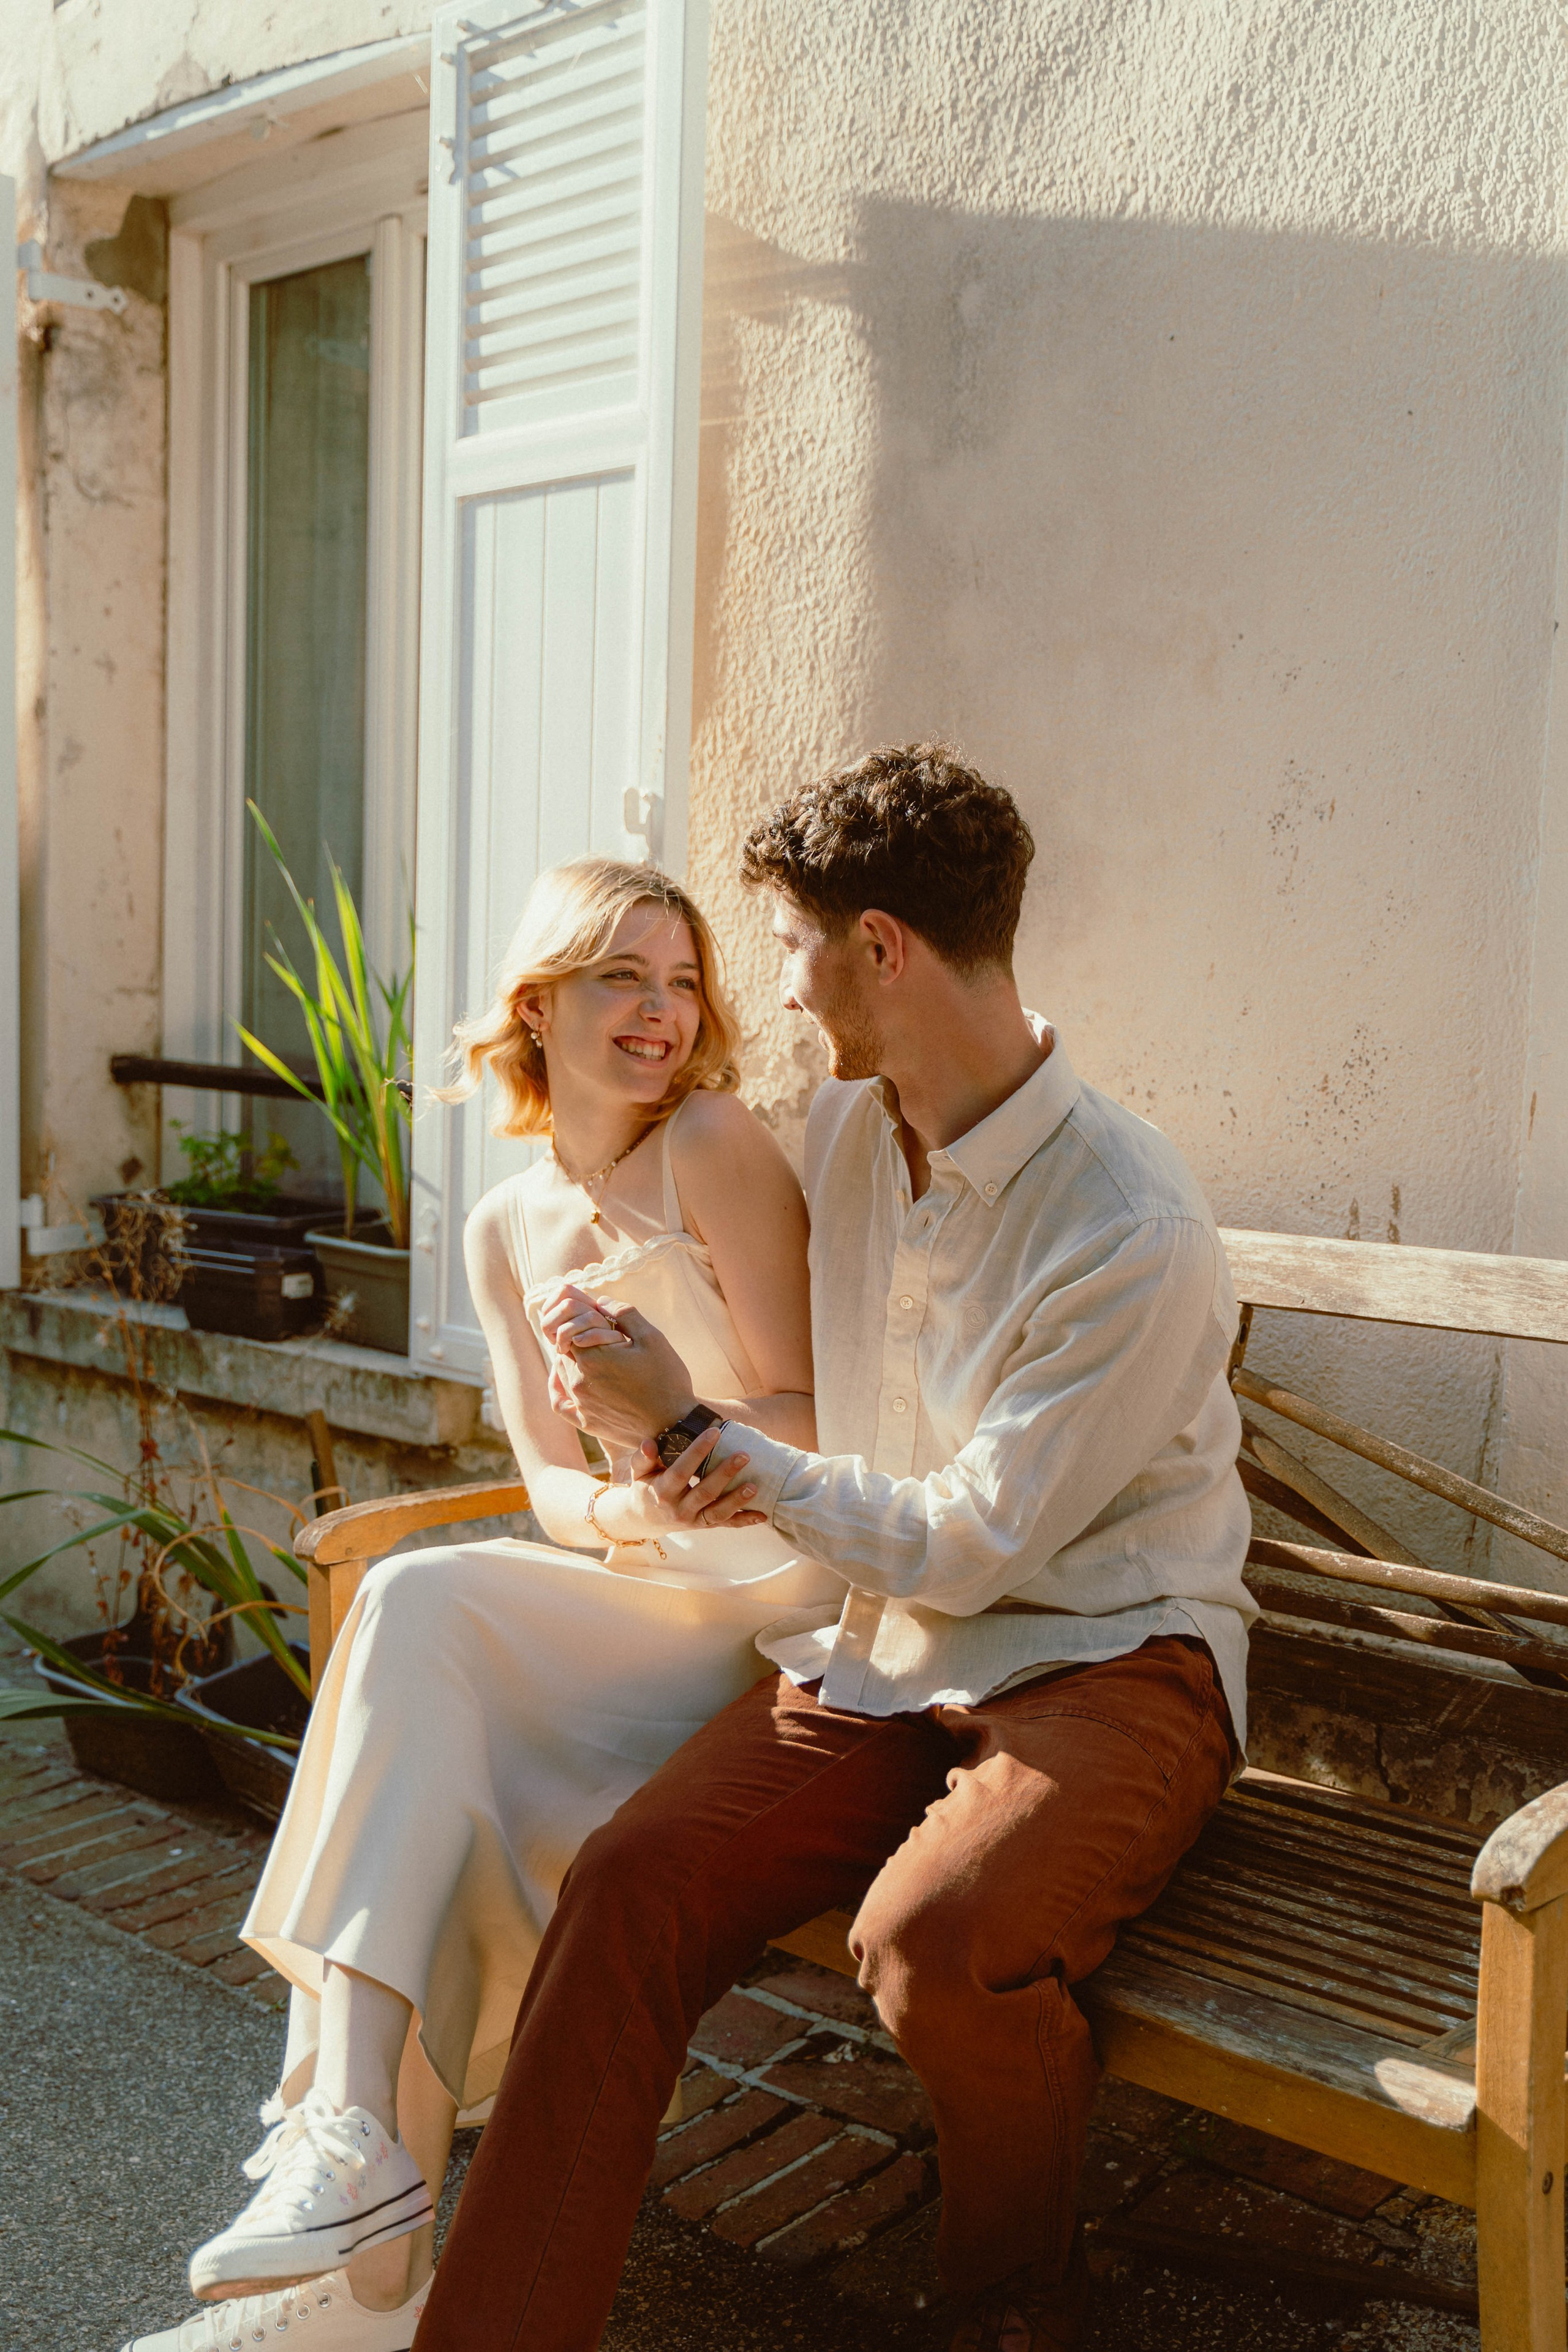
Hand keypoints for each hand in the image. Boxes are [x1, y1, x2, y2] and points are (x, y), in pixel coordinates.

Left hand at [542, 1285, 697, 1449]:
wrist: (674, 1424)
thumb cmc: (667, 1379)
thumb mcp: (652, 1338)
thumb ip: (624, 1314)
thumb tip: (601, 1301)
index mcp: (593, 1356)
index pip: (572, 1326)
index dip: (585, 1319)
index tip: (602, 1320)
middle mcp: (579, 1380)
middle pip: (565, 1347)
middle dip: (579, 1338)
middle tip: (601, 1337)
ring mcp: (580, 1403)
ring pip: (561, 1371)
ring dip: (572, 1358)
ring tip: (593, 1353)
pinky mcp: (585, 1422)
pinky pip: (559, 1402)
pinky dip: (557, 1387)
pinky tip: (562, 1378)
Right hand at [590, 1431, 763, 1539]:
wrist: (644, 1520)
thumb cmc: (646, 1487)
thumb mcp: (639, 1472)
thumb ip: (643, 1457)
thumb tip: (648, 1443)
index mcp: (663, 1492)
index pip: (681, 1471)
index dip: (697, 1451)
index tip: (714, 1432)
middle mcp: (679, 1509)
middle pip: (705, 1492)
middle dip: (725, 1474)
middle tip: (744, 1455)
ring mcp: (693, 1520)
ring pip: (718, 1513)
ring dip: (737, 1500)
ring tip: (754, 1486)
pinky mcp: (704, 1526)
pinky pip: (726, 1525)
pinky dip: (744, 1521)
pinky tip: (762, 1515)